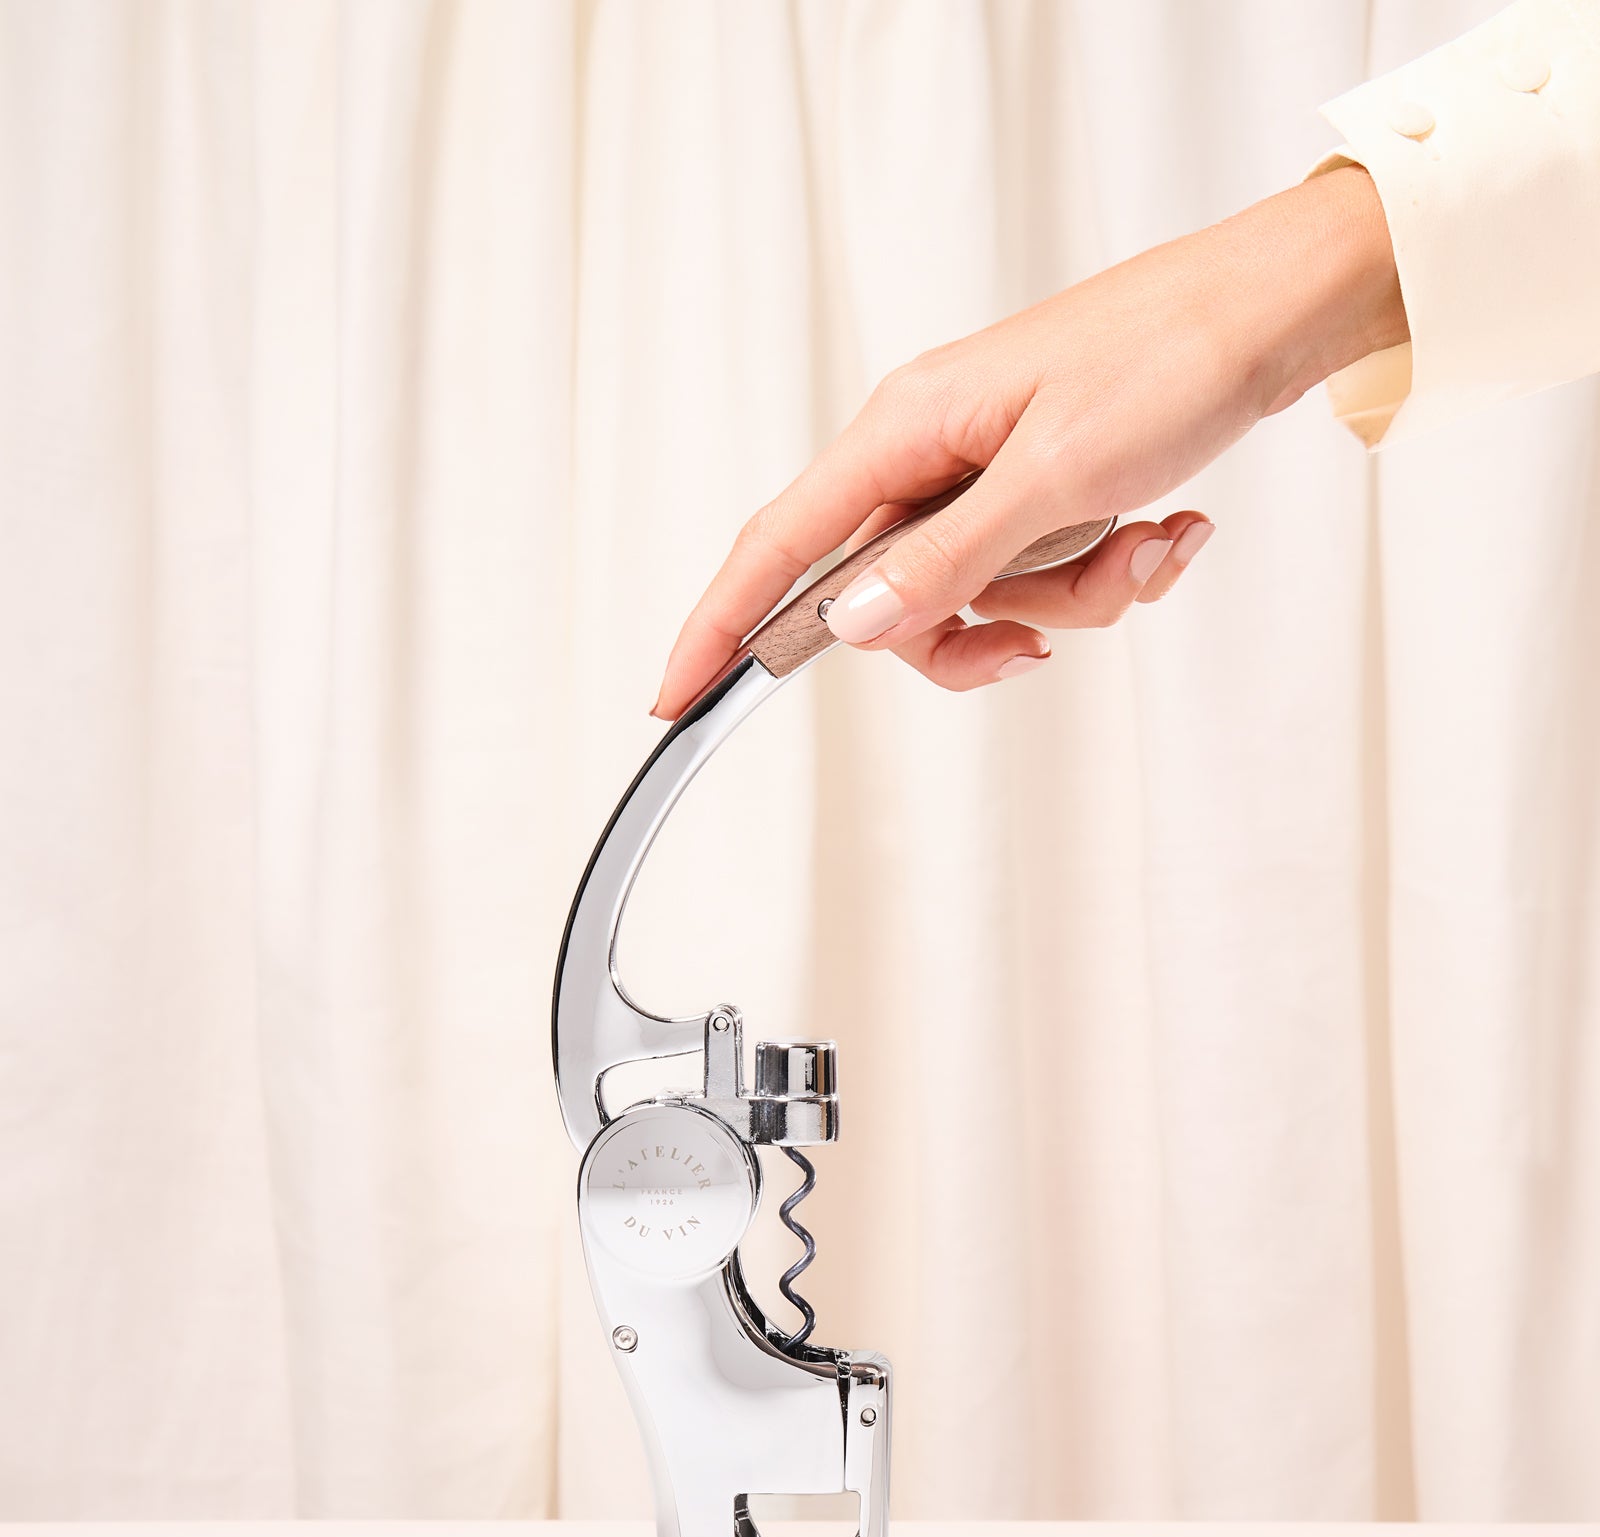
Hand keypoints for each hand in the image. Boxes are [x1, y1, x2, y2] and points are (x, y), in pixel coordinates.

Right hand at [653, 165, 1403, 717]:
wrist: (1276, 310)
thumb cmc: (1170, 359)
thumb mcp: (1056, 478)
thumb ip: (947, 561)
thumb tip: (851, 625)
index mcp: (906, 431)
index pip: (780, 545)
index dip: (721, 624)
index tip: (676, 696)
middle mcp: (932, 453)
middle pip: (895, 600)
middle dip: (984, 629)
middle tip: (1047, 633)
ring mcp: (987, 472)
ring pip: (984, 595)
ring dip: (1076, 594)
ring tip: (1150, 544)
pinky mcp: (1041, 485)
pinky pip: (1043, 571)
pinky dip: (1110, 571)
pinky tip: (1167, 529)